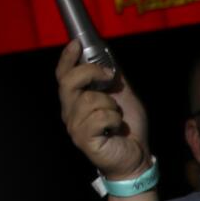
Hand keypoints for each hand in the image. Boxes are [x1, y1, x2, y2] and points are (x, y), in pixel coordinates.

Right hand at [56, 39, 151, 178]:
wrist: (136, 156)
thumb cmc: (127, 128)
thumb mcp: (122, 95)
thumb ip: (112, 78)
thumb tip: (107, 56)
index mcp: (76, 100)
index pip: (63, 75)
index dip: (67, 58)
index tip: (76, 44)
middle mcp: (70, 112)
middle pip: (69, 82)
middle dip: (91, 72)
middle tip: (109, 76)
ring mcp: (75, 127)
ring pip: (88, 99)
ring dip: (110, 104)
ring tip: (116, 116)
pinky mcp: (84, 140)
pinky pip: (98, 117)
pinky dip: (113, 119)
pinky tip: (116, 128)